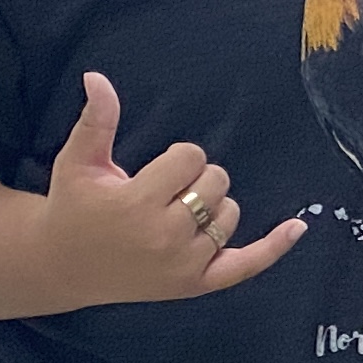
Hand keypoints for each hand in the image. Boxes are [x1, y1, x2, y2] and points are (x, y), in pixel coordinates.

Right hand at [34, 71, 302, 307]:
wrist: (63, 266)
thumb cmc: (73, 207)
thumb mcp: (78, 161)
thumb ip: (96, 120)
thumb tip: (97, 77)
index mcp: (137, 204)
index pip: (190, 158)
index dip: (178, 157)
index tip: (156, 170)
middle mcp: (165, 238)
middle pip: (216, 183)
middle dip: (195, 178)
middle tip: (165, 191)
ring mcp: (184, 265)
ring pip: (229, 215)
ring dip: (212, 206)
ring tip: (177, 213)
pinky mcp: (196, 285)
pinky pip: (247, 266)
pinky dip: (274, 247)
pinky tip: (298, 227)